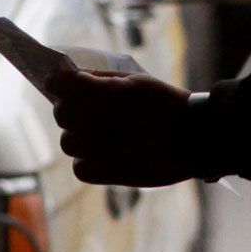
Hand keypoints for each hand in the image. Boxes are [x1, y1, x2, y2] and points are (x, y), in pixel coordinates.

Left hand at [47, 67, 195, 186]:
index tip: (64, 80)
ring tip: (104, 134)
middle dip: (72, 108)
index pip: (58, 82)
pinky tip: (107, 154)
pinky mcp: (102, 172)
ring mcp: (93, 148)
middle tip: (93, 109)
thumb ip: (102, 79)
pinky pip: (79, 167)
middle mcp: (89, 120)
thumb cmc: (167, 104)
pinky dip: (88, 160)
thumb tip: (78, 79)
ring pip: (68, 142)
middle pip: (61, 113)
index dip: (59, 80)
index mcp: (97, 92)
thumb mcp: (136, 80)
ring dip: (80, 135)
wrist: (192, 138)